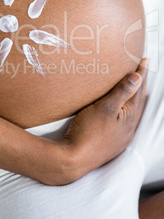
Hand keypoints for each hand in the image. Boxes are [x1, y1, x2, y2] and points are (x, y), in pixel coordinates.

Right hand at [61, 58, 148, 180]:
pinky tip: (121, 111)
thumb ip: (122, 92)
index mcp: (130, 117)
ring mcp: (121, 136)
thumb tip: (138, 77)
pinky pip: (125, 121)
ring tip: (137, 89)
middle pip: (138, 101)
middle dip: (141, 85)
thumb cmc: (88, 132)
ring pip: (133, 112)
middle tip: (142, 71)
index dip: (141, 73)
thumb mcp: (105, 108)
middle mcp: (129, 128)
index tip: (145, 59)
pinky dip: (127, 110)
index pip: (138, 90)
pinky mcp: (112, 142)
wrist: (74, 159)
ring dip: (135, 98)